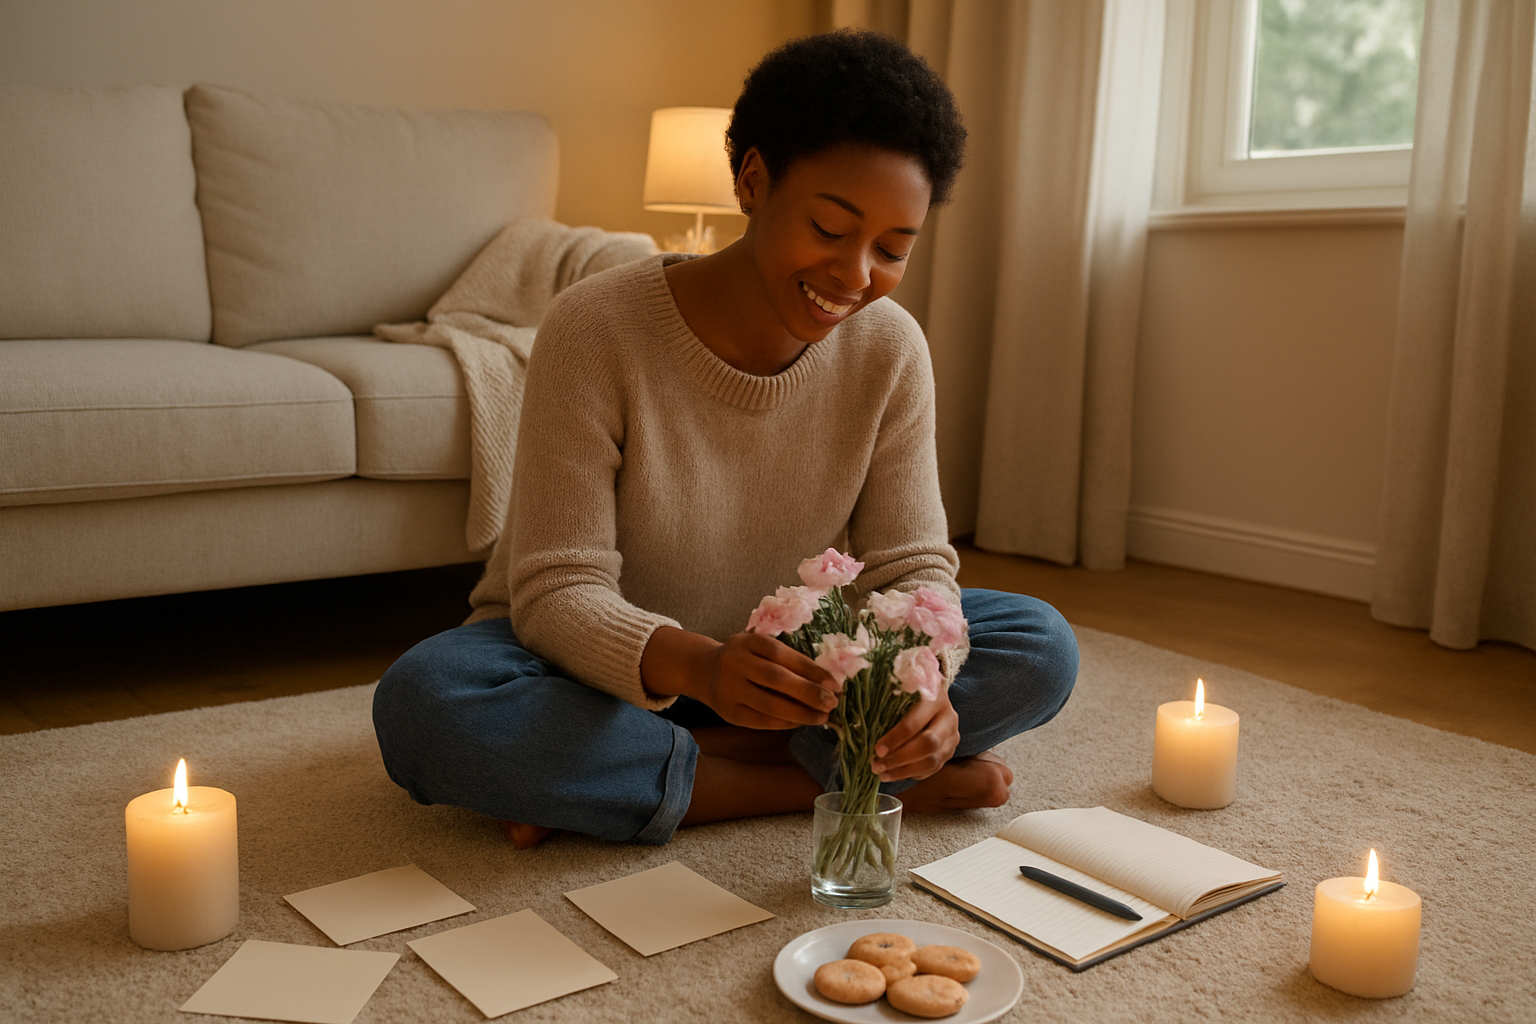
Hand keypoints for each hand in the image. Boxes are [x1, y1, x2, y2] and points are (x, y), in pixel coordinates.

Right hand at [699, 632, 841, 729]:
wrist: (705, 671)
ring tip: (822, 716)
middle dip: (809, 693)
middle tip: (832, 702)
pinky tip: (801, 722)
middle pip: (776, 679)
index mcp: (748, 641)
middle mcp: (735, 662)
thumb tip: (826, 679)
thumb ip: (786, 657)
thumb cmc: (746, 657)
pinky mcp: (728, 712)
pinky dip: (785, 723)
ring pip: (769, 704)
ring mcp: (729, 688)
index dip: (811, 669)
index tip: (835, 683)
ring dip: (801, 713)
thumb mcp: (759, 646)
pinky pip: (761, 721)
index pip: (783, 654)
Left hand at [870, 686, 959, 781]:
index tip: (876, 750)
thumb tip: (854, 718)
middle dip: (899, 759)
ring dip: (904, 771)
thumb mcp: (899, 690)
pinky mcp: (949, 752)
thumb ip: (884, 701)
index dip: (895, 739)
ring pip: (932, 761)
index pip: (915, 722)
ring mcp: (952, 737)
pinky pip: (931, 769)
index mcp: (934, 698)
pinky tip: (893, 774)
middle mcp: (948, 718)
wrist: (933, 696)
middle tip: (876, 766)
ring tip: (882, 775)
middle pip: (928, 744)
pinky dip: (911, 774)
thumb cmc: (908, 692)